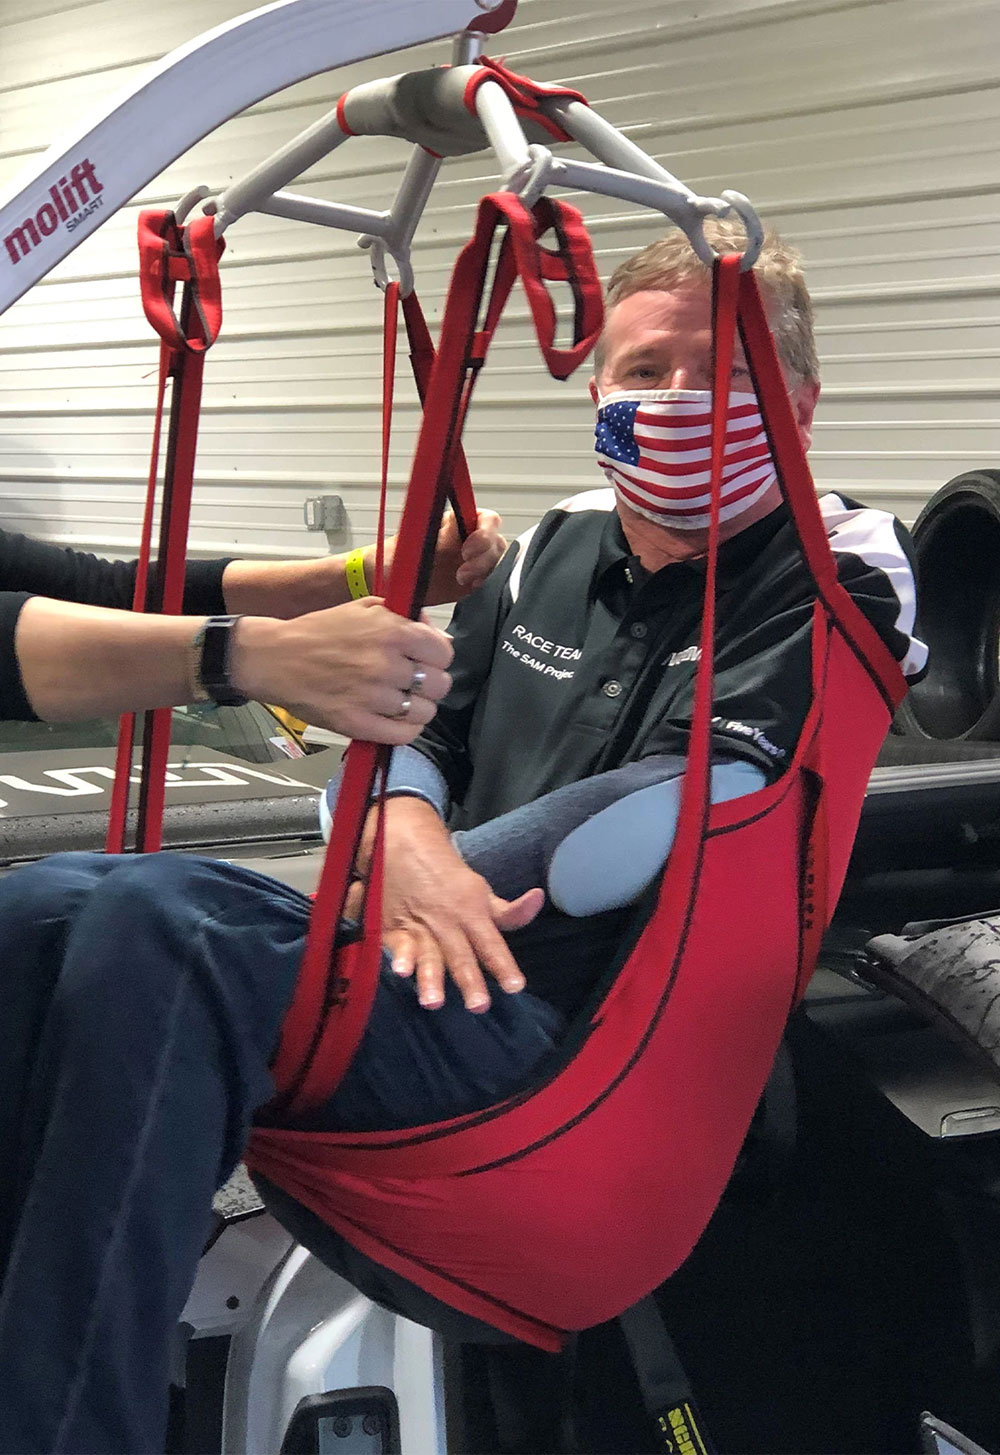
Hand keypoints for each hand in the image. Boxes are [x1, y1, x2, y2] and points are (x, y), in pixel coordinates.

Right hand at [230, 598, 452, 744]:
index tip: (426, 660)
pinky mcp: (357, 723)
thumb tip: (438, 637)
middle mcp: (386, 663)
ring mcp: (372, 696)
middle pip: (439, 685)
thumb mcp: (364, 608)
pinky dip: (406, 729)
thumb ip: (404, 617)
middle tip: (414, 682)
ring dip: (418, 708)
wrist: (277, 658)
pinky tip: (396, 719)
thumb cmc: (321, 632)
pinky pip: (403, 734)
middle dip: (430, 683)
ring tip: (402, 701)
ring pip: (425, 712)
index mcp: (391, 631)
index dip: (438, 658)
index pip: (444, 653)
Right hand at [373, 797, 543, 1010]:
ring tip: (433, 1003)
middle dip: (469, 980)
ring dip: (430, 978)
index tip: (515, 987)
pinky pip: (397, 946)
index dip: (503, 965)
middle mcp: (448, 922)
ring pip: (428, 955)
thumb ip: (509, 911)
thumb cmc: (450, 880)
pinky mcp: (393, 929)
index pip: (491, 944)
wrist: (404, 847)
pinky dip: (399, 957)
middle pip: (460, 955)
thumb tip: (538, 898)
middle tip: (478, 1007)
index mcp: (472, 913)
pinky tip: (399, 972)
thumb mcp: (482, 892)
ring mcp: (420, 926)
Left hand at [383, 510, 506, 606]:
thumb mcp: (412, 538)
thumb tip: (436, 505)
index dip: (484, 533)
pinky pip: (491, 582)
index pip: (487, 520)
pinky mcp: (472, 583)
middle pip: (496, 543)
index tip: (466, 549)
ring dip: (484, 573)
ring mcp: (473, 562)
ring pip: (497, 563)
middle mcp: (469, 540)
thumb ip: (429, 524)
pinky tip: (470, 589)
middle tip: (462, 572)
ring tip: (462, 581)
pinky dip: (486, 586)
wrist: (389, 583)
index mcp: (458, 522)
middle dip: (484, 558)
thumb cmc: (395, 556)